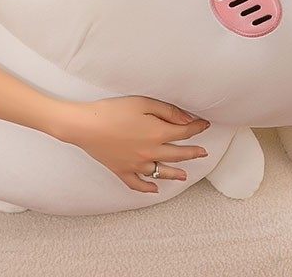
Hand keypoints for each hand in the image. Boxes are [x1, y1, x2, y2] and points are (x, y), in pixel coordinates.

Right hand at [56, 96, 210, 192]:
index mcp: (157, 134)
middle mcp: (150, 153)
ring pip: (161, 173)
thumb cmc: (114, 110)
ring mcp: (136, 165)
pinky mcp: (122, 171)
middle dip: (193, 153)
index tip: (205, 125)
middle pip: (177, 154)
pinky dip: (147, 188)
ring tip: (185, 176)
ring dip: (175, 174)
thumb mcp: (143, 103)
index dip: (197, 128)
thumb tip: (188, 120)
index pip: (184, 132)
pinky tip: (154, 189)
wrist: (86, 125)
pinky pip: (138, 184)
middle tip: (203, 153)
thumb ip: (168, 112)